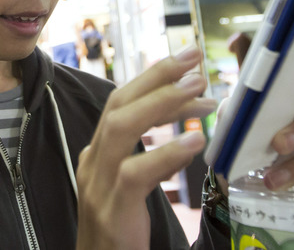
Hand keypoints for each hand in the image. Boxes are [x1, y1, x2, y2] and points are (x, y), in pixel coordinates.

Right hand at [75, 47, 216, 248]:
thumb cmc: (118, 235)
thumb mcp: (125, 191)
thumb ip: (141, 163)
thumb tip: (175, 138)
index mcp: (96, 155)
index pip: (120, 103)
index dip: (151, 77)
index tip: (186, 61)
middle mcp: (92, 162)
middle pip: (118, 105)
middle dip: (157, 76)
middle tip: (195, 61)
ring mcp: (98, 185)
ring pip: (121, 128)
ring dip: (161, 104)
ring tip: (200, 92)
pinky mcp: (112, 210)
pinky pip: (135, 173)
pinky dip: (166, 153)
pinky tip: (195, 142)